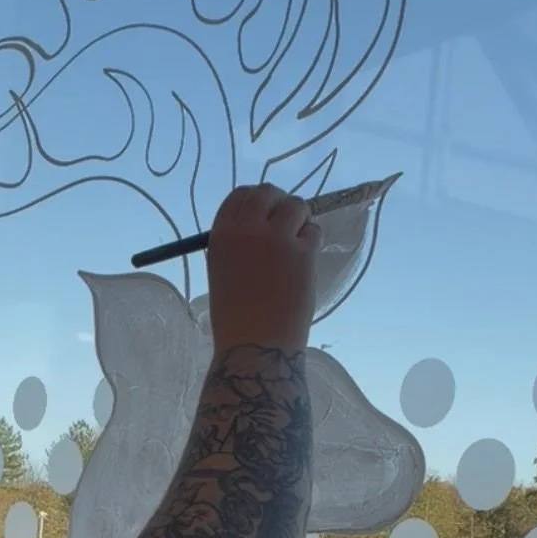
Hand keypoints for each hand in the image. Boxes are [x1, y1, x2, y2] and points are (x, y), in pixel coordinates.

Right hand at [205, 184, 320, 357]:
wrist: (256, 345)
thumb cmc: (236, 316)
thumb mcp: (223, 270)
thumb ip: (239, 242)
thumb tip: (264, 222)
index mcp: (222, 235)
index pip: (241, 195)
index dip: (257, 200)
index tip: (266, 213)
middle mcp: (248, 229)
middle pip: (268, 192)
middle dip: (280, 203)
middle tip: (287, 224)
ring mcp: (277, 239)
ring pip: (296, 205)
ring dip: (300, 219)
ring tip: (296, 244)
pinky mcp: (302, 253)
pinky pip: (314, 230)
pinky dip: (312, 240)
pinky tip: (304, 261)